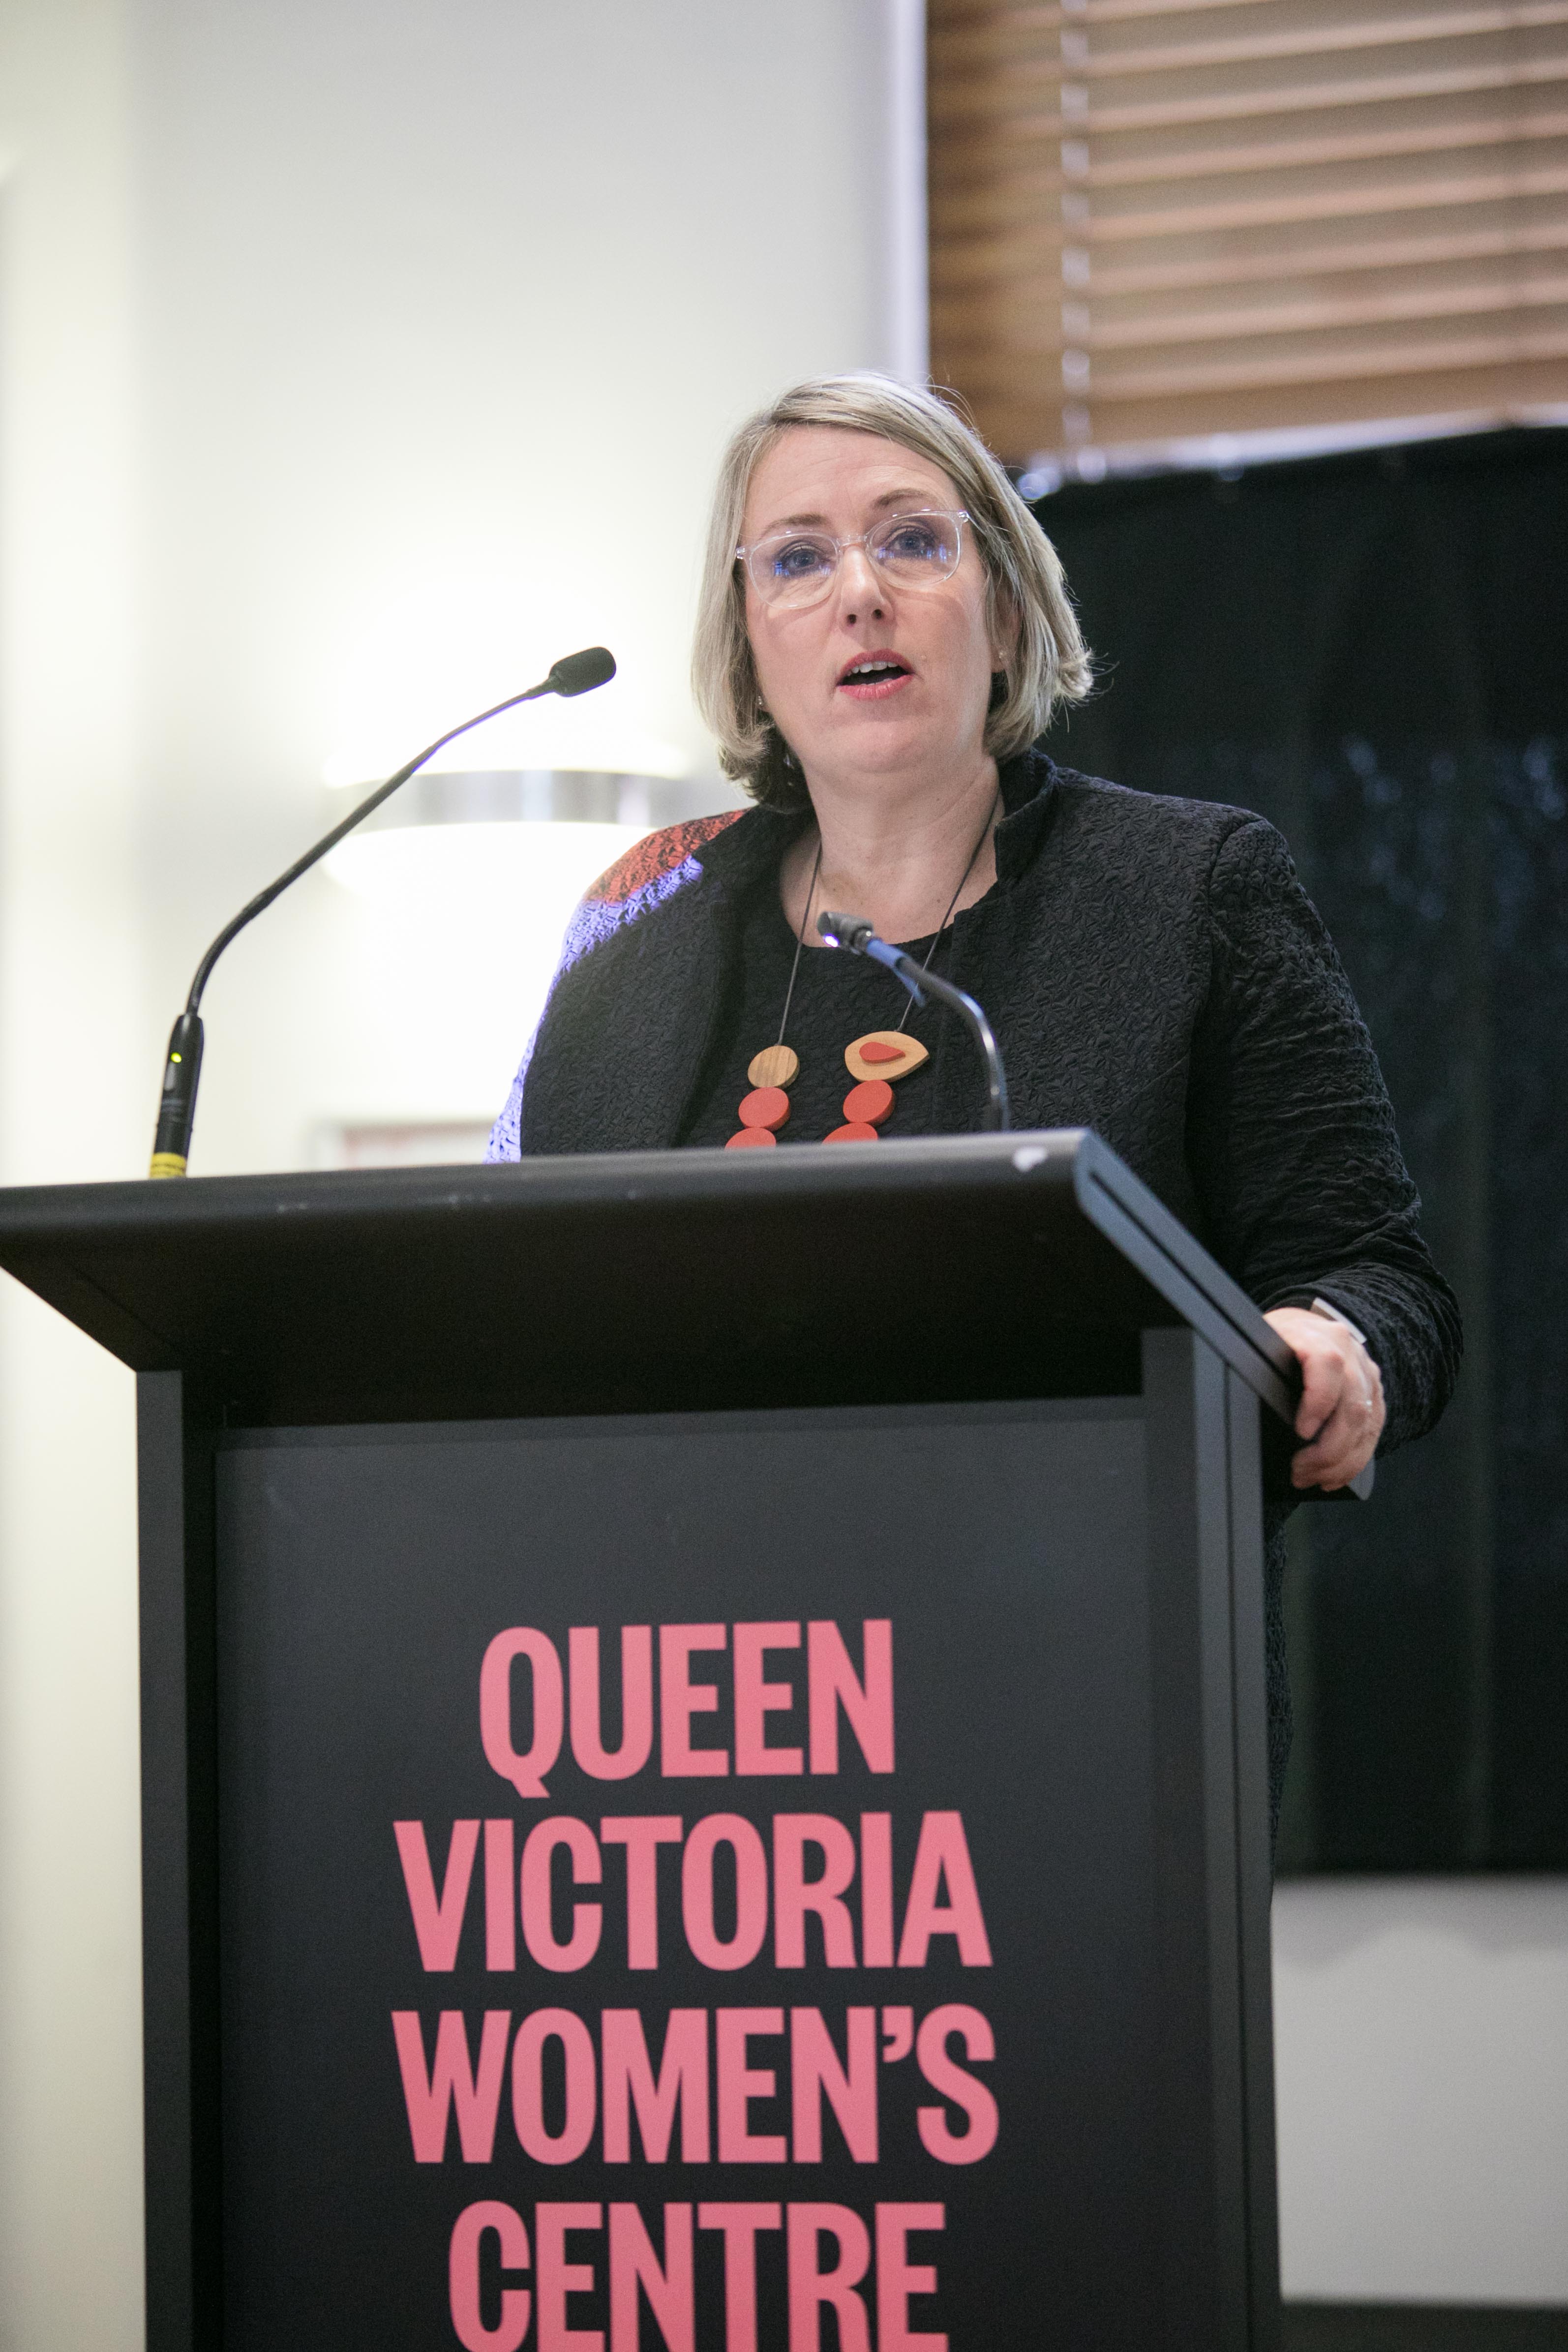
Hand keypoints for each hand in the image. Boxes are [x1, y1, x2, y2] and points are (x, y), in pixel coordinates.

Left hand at [1263, 1306, 1385, 1490]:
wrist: (1307, 1328)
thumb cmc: (1278, 1341)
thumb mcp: (1259, 1345)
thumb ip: (1253, 1368)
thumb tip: (1231, 1406)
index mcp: (1315, 1335)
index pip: (1327, 1363)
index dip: (1318, 1401)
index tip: (1302, 1432)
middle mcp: (1348, 1351)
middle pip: (1351, 1405)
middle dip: (1327, 1449)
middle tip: (1299, 1470)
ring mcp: (1365, 1373)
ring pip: (1365, 1424)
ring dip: (1339, 1461)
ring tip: (1311, 1477)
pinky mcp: (1375, 1394)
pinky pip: (1372, 1432)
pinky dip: (1352, 1460)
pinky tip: (1332, 1475)